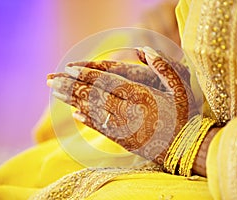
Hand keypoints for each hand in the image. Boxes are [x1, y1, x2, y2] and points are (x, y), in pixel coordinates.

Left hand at [47, 46, 196, 164]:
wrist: (186, 149)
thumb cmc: (185, 116)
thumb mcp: (180, 87)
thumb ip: (163, 67)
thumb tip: (144, 49)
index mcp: (141, 95)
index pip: (107, 82)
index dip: (85, 75)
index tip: (67, 70)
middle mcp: (128, 110)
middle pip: (94, 96)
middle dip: (70, 87)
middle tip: (50, 81)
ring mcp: (123, 127)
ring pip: (93, 111)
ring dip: (72, 101)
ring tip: (56, 94)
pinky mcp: (123, 140)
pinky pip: (101, 129)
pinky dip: (87, 121)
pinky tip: (75, 115)